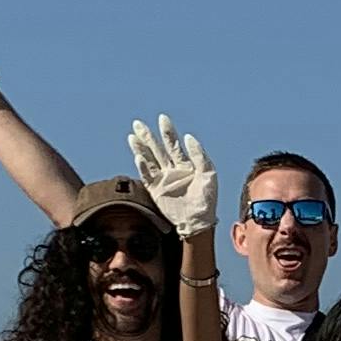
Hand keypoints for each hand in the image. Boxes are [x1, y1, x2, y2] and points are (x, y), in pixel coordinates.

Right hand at [126, 114, 220, 240]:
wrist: (199, 221)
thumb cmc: (207, 199)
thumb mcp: (208, 174)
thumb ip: (199, 156)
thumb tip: (188, 137)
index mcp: (185, 164)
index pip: (173, 144)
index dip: (168, 131)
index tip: (162, 118)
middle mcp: (171, 170)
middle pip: (156, 149)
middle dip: (147, 136)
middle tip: (137, 123)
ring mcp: (162, 180)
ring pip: (148, 160)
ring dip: (140, 148)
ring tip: (132, 136)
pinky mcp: (155, 191)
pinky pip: (147, 176)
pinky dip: (143, 167)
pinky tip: (139, 157)